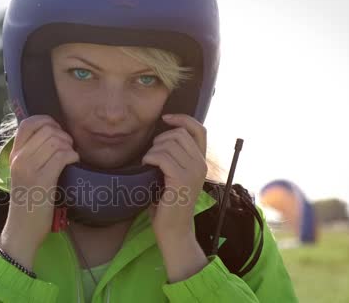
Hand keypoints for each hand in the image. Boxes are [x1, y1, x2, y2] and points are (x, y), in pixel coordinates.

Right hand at [0, 115, 78, 268]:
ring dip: (69, 147)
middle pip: (47, 130)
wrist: (21, 231)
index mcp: (14, 155)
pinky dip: (73, 156)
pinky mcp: (43, 180)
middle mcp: (19, 159)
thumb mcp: (24, 175)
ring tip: (70, 157)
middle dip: (63, 135)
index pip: (27, 123)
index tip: (57, 131)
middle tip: (68, 148)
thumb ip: (32, 155)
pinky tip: (73, 163)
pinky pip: (62, 156)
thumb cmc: (28, 203)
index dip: (46, 121)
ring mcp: (29, 169)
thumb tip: (53, 135)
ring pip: (56, 141)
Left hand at [142, 114, 207, 240]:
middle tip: (152, 155)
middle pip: (179, 134)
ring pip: (169, 144)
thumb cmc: (169, 203)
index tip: (166, 118)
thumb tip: (162, 137)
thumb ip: (176, 157)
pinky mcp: (181, 180)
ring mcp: (193, 172)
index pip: (199, 129)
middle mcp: (201, 164)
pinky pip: (162, 157)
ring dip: (153, 150)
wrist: (174, 230)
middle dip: (160, 139)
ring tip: (149, 164)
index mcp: (201, 161)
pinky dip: (150, 158)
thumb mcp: (175, 175)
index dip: (182, 118)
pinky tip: (146, 167)